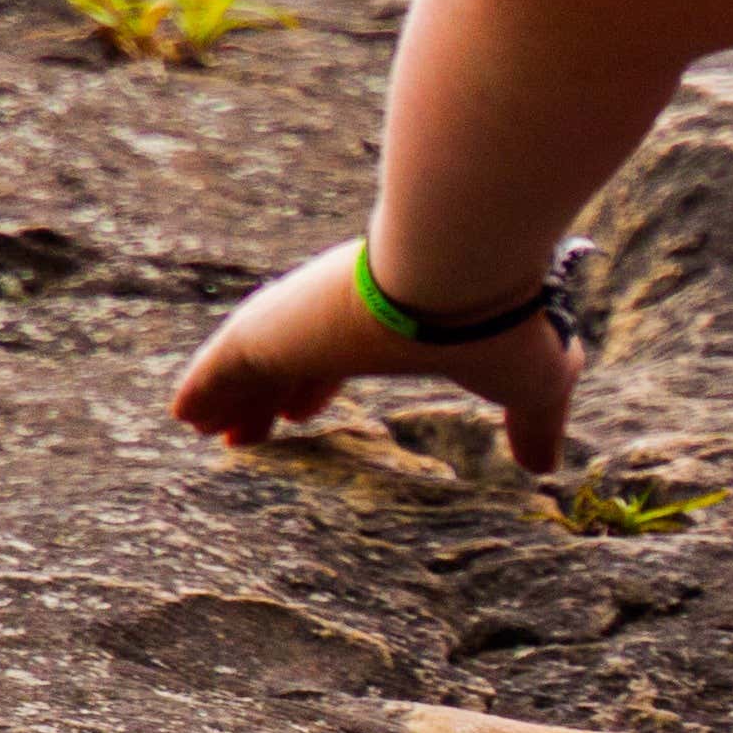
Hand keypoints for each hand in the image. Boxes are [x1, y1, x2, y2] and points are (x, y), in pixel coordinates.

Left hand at [165, 240, 582, 472]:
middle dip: (270, 394)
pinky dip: (201, 390)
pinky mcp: (264, 329)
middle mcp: (337, 312)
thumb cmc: (503, 321)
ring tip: (214, 434)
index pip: (338, 354)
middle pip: (288, 359)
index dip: (317, 384)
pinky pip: (217, 367)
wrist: (467, 266)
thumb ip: (533, 424)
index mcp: (390, 319)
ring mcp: (298, 318)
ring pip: (247, 366)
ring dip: (229, 400)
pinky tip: (185, 417)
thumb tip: (547, 466)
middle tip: (259, 427)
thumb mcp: (532, 383)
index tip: (304, 411)